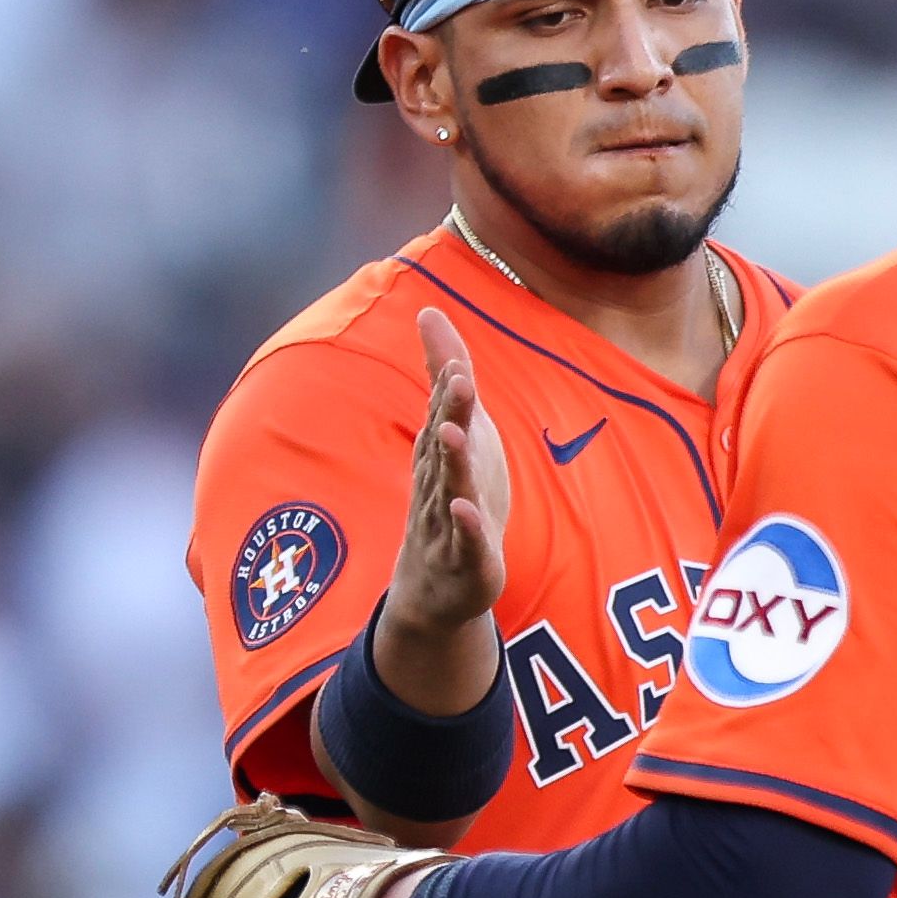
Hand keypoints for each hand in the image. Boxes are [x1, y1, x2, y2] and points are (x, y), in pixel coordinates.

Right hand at [376, 307, 509, 711]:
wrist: (437, 587)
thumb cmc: (449, 497)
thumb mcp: (457, 433)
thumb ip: (444, 373)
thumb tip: (429, 310)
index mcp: (438, 453)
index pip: (442, 413)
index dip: (448, 384)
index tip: (452, 351)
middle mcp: (438, 483)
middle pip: (443, 445)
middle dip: (451, 413)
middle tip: (460, 380)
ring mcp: (449, 523)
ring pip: (450, 489)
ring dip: (452, 464)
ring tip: (455, 435)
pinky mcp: (468, 561)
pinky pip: (466, 542)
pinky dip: (465, 527)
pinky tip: (467, 511)